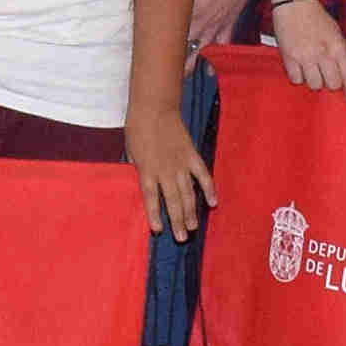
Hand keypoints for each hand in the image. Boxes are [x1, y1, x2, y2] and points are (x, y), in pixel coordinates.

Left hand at [127, 96, 212, 238]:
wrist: (154, 107)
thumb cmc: (138, 129)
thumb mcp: (132, 152)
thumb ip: (140, 171)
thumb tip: (147, 186)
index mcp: (147, 170)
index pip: (151, 198)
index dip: (154, 215)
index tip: (158, 230)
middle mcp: (165, 170)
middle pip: (173, 200)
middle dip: (177, 220)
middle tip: (181, 238)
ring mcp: (181, 163)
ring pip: (188, 192)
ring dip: (191, 211)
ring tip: (193, 228)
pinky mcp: (192, 155)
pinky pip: (203, 175)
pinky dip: (209, 188)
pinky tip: (213, 202)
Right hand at [268, 0, 345, 98]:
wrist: (295, 3)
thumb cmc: (317, 18)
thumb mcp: (336, 34)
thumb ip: (340, 54)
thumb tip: (343, 78)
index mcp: (338, 46)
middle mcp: (323, 53)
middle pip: (332, 84)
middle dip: (331, 83)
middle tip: (326, 74)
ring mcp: (306, 56)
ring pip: (314, 85)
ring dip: (315, 80)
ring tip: (311, 67)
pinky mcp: (289, 57)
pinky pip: (297, 80)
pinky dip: (299, 77)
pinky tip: (299, 66)